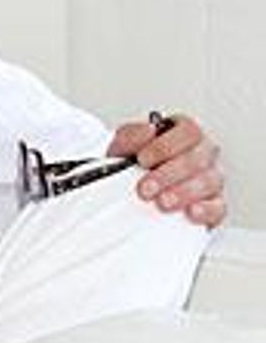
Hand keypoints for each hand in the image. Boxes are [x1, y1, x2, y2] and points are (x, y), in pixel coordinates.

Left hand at [107, 115, 224, 226]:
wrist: (125, 193)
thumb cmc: (131, 165)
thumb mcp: (123, 146)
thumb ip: (131, 136)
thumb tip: (147, 130)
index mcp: (184, 134)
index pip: (188, 131)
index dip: (165, 146)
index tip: (142, 160)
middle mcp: (202, 153)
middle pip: (198, 158)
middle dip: (169, 175)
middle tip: (146, 188)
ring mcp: (211, 178)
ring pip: (209, 182)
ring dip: (184, 193)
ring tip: (162, 203)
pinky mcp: (214, 205)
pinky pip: (218, 207)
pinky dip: (206, 210)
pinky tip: (190, 212)